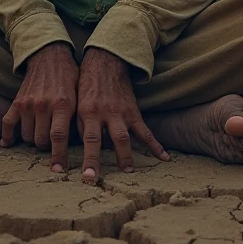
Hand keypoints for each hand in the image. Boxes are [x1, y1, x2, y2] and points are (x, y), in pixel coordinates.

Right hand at [1, 42, 77, 172]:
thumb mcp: (79, 96)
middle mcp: (44, 105)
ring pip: (27, 137)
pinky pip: (8, 123)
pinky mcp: (17, 101)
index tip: (58, 171)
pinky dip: (8, 136)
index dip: (58, 156)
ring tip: (41, 134)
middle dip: (47, 147)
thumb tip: (88, 145)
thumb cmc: (69, 78)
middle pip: (41, 141)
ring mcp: (28, 104)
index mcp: (62, 104)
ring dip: (33, 140)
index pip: (59, 137)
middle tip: (52, 143)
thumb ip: (79, 119)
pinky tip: (9, 143)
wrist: (50, 56)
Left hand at [77, 47, 168, 183]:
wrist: (106, 63)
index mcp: (88, 111)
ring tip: (128, 172)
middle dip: (98, 161)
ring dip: (126, 156)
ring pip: (125, 137)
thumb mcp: (78, 102)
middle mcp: (105, 113)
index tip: (85, 175)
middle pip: (105, 140)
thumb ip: (80, 126)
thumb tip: (81, 149)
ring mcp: (121, 113)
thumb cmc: (88, 85)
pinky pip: (145, 131)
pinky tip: (164, 157)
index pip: (87, 139)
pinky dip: (155, 145)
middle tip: (97, 180)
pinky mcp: (133, 112)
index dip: (87, 158)